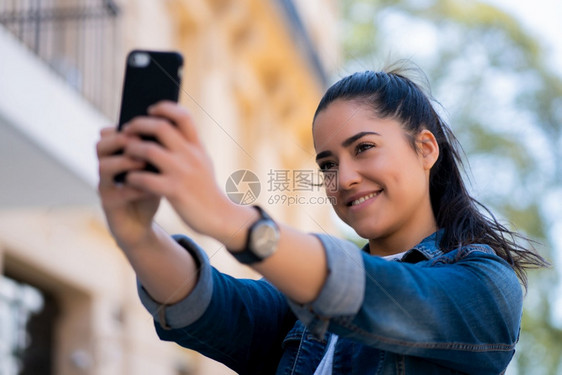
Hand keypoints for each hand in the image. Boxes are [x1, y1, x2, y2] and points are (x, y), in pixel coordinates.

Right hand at [96, 126, 159, 249]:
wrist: (143, 224)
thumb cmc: (151, 190)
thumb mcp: (157, 168)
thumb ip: (160, 152)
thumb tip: (173, 129)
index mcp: (116, 155)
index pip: (110, 132)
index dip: (124, 126)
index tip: (143, 124)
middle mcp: (107, 167)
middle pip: (101, 145)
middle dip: (120, 140)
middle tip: (140, 140)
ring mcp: (105, 186)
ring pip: (103, 167)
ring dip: (125, 162)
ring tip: (144, 163)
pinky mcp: (110, 205)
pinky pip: (117, 194)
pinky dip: (135, 189)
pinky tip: (150, 188)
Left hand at [120, 101, 239, 238]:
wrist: (219, 216)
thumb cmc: (205, 189)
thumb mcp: (202, 162)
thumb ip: (187, 146)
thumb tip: (162, 129)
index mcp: (197, 147)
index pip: (183, 116)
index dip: (164, 108)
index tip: (151, 110)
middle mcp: (190, 155)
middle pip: (161, 127)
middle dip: (139, 125)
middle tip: (127, 130)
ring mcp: (182, 172)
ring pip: (149, 150)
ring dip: (132, 149)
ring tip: (125, 154)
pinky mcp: (174, 191)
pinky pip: (146, 179)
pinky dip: (133, 177)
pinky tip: (129, 179)